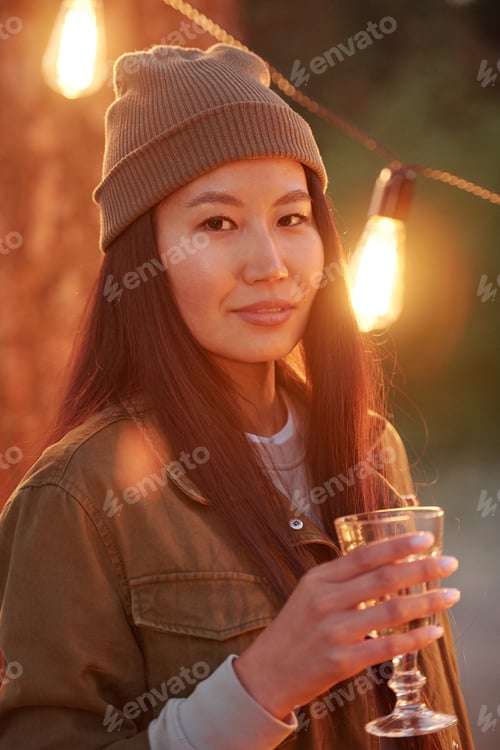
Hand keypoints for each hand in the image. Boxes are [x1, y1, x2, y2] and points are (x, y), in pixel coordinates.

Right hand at [233, 532, 458, 719]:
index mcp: (319, 578)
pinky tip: (433, 631)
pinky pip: (386, 648)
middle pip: (383, 579)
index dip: (397, 546)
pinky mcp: (341, 661)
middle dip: (422, 568)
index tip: (425, 539)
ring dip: (426, 602)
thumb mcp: (309, 593)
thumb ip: (342, 580)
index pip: (364, 555)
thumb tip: (386, 565)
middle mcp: (326, 601)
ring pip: (391, 612)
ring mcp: (334, 632)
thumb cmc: (294, 629)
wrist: (267, 672)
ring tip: (450, 594)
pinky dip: (414, 639)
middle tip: (449, 563)